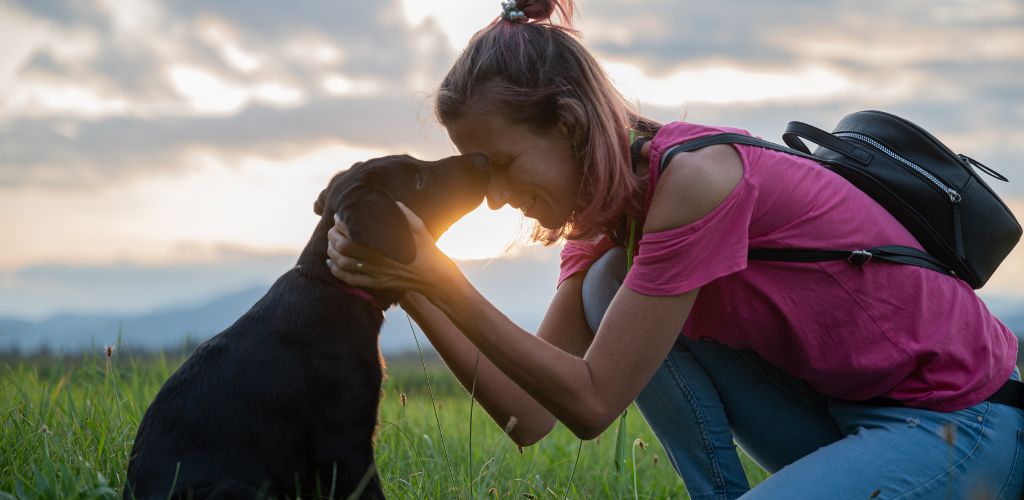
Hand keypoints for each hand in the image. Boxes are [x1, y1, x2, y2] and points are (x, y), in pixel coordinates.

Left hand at [325, 203, 462, 299]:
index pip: (353, 234)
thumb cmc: (427, 250)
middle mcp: (377, 260)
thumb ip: (403, 214)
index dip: (342, 225)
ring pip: (344, 265)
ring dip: (332, 254)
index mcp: (385, 245)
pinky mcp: (377, 284)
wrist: (434, 277)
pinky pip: (351, 280)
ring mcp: (376, 274)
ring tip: (329, 245)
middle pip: (343, 248)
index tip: (339, 218)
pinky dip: (337, 272)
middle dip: (333, 238)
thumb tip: (390, 202)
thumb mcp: (419, 228)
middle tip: (331, 230)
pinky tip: (332, 265)